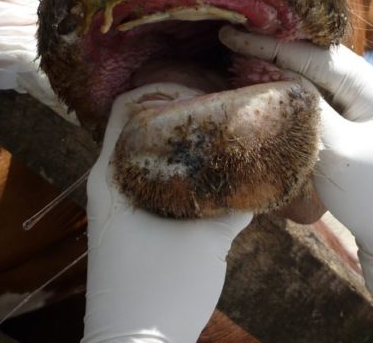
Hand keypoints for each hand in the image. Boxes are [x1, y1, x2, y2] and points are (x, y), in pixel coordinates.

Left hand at [83, 83, 252, 342]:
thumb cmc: (162, 287)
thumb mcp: (206, 238)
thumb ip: (234, 199)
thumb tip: (264, 167)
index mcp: (113, 173)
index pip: (129, 105)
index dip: (164, 87)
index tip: (204, 85)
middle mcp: (108, 181)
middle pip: (141, 127)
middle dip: (180, 114)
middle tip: (222, 108)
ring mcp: (116, 204)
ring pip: (149, 156)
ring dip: (181, 146)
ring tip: (222, 137)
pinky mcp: (128, 225)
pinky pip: (152, 183)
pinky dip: (179, 174)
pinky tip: (213, 178)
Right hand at [218, 28, 372, 316]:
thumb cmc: (372, 194)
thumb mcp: (340, 152)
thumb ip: (309, 110)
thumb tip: (273, 77)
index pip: (318, 57)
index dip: (274, 46)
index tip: (234, 36)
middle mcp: (367, 86)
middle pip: (313, 57)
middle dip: (271, 48)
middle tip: (229, 39)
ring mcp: (355, 100)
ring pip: (309, 71)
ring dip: (274, 64)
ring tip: (235, 57)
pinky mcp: (343, 115)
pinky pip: (309, 90)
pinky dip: (282, 85)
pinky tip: (257, 81)